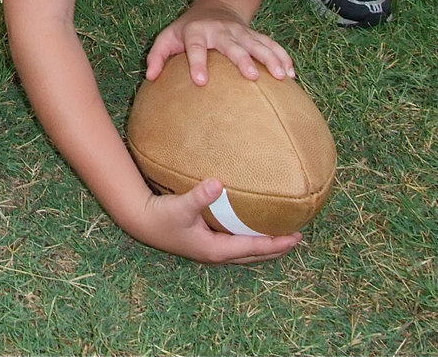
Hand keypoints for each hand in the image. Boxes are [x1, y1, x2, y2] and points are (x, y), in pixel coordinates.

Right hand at [133, 177, 300, 263]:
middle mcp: (217, 253)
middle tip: (296, 237)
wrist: (141, 221)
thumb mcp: (181, 205)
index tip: (296, 237)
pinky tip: (248, 227)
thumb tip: (217, 182)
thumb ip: (199, 195)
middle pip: (254, 254)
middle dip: (275, 247)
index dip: (276, 243)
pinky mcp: (204, 243)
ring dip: (263, 245)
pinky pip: (235, 244)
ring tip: (278, 235)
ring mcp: (210, 250)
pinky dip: (248, 240)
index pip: (254, 248)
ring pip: (245, 251)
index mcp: (217, 249)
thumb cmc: (161, 216)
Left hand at [146, 5, 295, 85]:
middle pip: (231, 44)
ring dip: (270, 58)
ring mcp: (239, 31)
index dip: (197, 62)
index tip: (201, 82)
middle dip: (242, 59)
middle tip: (251, 76)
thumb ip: (157, 56)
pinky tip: (291, 74)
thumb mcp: (167, 38)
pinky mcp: (254, 35)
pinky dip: (282, 57)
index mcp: (196, 32)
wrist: (212, 8)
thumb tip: (150, 78)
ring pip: (257, 44)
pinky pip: (271, 45)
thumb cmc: (185, 30)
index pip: (195, 46)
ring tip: (282, 77)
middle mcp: (219, 30)